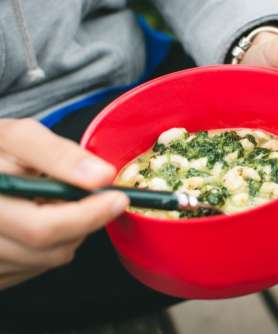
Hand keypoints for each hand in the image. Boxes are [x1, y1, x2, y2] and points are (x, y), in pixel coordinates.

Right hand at [0, 119, 128, 289]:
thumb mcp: (19, 138)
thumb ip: (59, 155)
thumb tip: (102, 176)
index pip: (42, 227)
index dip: (87, 215)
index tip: (116, 198)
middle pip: (49, 249)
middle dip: (83, 222)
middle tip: (97, 198)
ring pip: (48, 259)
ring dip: (68, 232)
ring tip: (52, 201)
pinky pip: (37, 266)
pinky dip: (51, 243)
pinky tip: (39, 217)